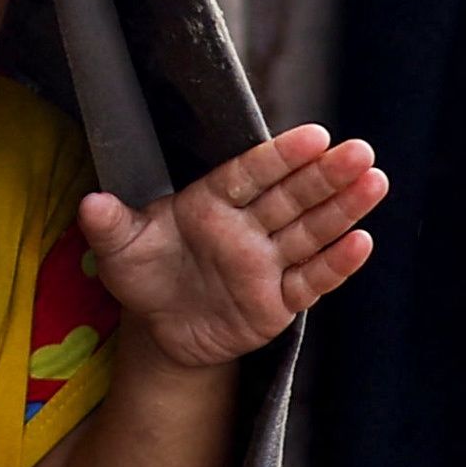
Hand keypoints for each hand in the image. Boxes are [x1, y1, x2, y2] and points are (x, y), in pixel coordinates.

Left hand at [78, 127, 387, 370]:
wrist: (160, 330)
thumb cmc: (144, 276)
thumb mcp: (119, 251)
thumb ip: (110, 224)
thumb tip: (90, 202)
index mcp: (212, 202)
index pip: (251, 172)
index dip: (282, 154)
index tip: (315, 136)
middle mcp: (246, 227)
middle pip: (292, 196)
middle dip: (326, 175)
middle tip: (360, 151)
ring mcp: (266, 263)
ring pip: (310, 231)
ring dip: (343, 209)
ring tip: (375, 182)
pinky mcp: (278, 302)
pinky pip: (309, 280)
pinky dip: (335, 264)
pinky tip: (362, 243)